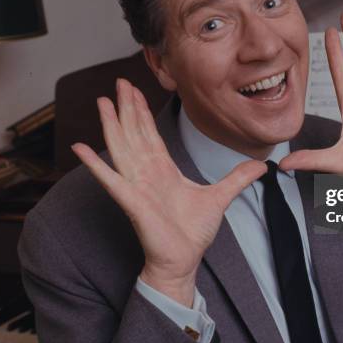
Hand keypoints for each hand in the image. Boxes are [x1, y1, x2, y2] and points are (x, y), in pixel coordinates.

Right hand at [71, 78, 265, 306]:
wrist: (184, 260)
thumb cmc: (193, 233)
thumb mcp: (220, 197)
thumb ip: (238, 178)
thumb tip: (261, 166)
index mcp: (164, 169)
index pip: (150, 133)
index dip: (142, 111)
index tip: (135, 90)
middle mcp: (147, 173)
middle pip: (134, 132)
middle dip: (127, 107)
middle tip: (119, 82)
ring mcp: (137, 186)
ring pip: (122, 148)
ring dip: (111, 124)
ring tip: (102, 101)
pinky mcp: (132, 202)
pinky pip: (111, 180)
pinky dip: (95, 165)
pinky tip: (81, 149)